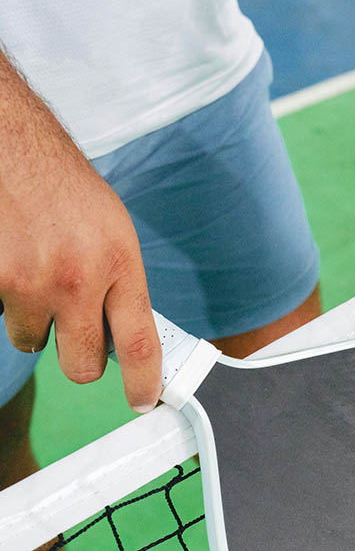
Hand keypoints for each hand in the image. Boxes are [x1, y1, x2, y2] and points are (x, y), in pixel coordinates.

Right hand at [0, 59, 160, 412]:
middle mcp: (77, 279)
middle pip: (82, 365)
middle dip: (80, 362)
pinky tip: (17, 264)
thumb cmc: (68, 190)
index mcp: (120, 265)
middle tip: (78, 338)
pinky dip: (10, 301)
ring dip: (39, 323)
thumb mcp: (115, 235)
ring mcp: (29, 283)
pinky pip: (3, 315)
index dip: (145, 383)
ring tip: (41, 278)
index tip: (144, 400)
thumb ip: (122, 287)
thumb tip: (125, 338)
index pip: (140, 344)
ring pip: (35, 342)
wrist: (13, 150)